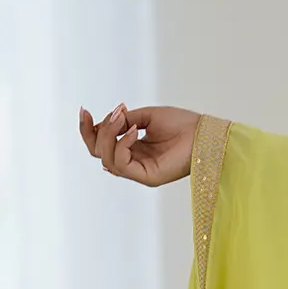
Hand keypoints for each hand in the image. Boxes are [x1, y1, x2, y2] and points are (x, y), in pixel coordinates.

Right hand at [78, 103, 199, 186]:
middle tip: (111, 114)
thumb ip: (121, 121)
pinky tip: (133, 130)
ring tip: (123, 118)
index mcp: (133, 149)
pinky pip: (121, 164)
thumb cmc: (181, 124)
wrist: (203, 132)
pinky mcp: (148, 178)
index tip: (84, 110)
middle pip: (98, 154)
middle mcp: (134, 163)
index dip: (88, 130)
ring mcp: (140, 173)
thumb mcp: (143, 117)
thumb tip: (102, 124)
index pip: (100, 146)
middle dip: (95, 132)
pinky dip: (122, 144)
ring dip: (109, 135)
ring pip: (106, 159)